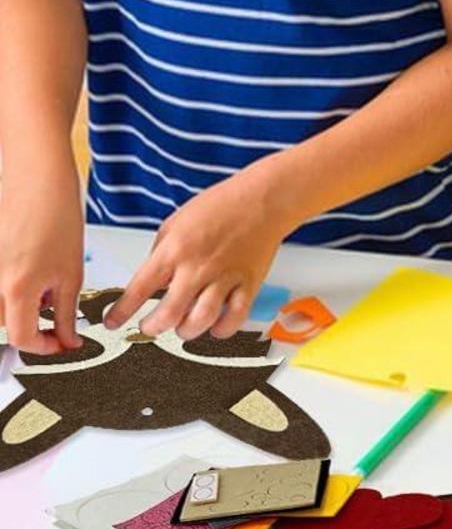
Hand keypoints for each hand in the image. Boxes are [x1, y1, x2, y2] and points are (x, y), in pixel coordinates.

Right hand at [0, 170, 84, 354]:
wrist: (36, 174)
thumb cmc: (55, 211)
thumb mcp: (72, 269)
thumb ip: (65, 311)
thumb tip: (68, 341)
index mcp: (17, 288)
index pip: (21, 338)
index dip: (44, 347)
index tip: (62, 344)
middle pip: (5, 324)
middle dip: (32, 326)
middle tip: (57, 319)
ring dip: (20, 307)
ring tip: (46, 289)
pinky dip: (12, 288)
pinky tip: (31, 271)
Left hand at [105, 167, 292, 341]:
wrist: (263, 198)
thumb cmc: (222, 205)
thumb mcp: (176, 222)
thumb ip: (162, 252)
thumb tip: (155, 279)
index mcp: (174, 250)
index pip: (138, 289)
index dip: (120, 312)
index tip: (112, 322)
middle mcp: (197, 267)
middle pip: (168, 314)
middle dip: (152, 327)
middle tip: (150, 327)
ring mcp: (224, 277)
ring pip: (201, 320)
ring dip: (185, 331)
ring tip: (182, 327)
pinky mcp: (248, 283)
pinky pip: (235, 317)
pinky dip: (222, 329)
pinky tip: (215, 326)